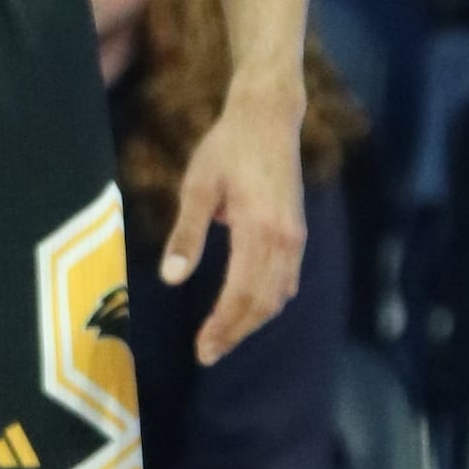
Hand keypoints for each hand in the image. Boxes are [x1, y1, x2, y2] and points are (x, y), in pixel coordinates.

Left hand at [162, 80, 305, 366]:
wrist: (268, 116)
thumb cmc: (227, 147)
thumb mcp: (197, 185)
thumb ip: (186, 234)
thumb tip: (171, 279)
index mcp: (258, 230)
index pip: (241, 293)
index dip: (223, 326)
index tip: (202, 349)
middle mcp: (284, 239)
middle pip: (263, 302)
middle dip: (236, 331)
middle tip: (208, 352)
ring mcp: (296, 236)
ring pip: (278, 295)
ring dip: (253, 320)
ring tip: (224, 336)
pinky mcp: (297, 231)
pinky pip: (287, 279)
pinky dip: (269, 300)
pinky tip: (250, 308)